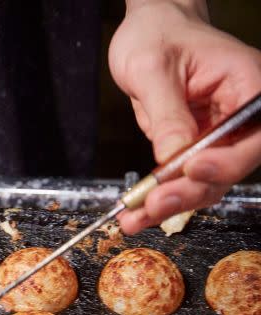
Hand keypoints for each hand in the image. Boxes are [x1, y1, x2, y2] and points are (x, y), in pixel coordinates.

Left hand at [109, 0, 260, 233]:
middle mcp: (241, 114)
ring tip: (135, 217)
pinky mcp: (196, 147)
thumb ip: (167, 114)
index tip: (192, 168)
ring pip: (207, 181)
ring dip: (172, 203)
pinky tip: (136, 211)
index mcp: (249, 85)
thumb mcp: (152, 68)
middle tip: (153, 204)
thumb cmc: (156, 34)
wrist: (148, 29)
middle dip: (191, 190)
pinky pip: (184, 179)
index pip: (253, 136)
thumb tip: (173, 158)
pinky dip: (161, 196)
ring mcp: (219, 135)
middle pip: (231, 167)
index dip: (227, 160)